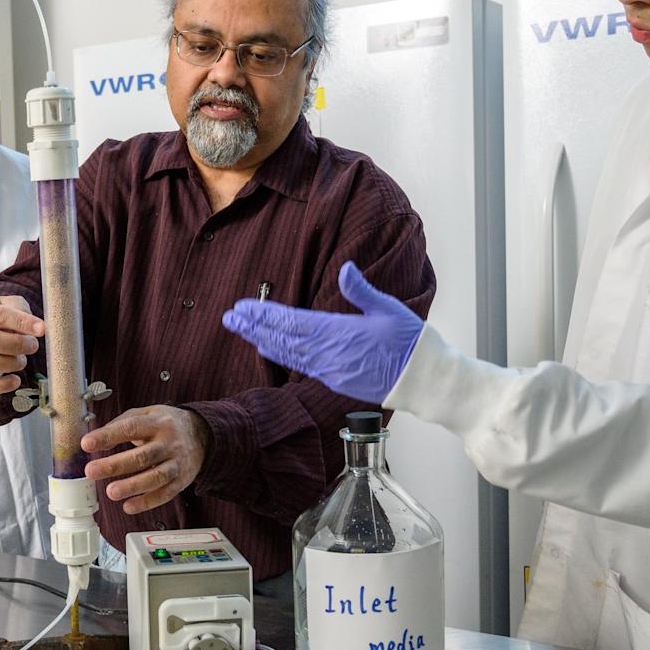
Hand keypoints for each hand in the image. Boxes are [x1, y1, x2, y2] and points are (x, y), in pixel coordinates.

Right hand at [0, 295, 43, 394]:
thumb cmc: (2, 316)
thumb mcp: (11, 303)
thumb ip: (23, 309)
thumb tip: (38, 327)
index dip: (22, 323)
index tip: (41, 329)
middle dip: (18, 345)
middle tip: (33, 345)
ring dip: (10, 363)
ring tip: (22, 360)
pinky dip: (2, 385)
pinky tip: (16, 379)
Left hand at [82, 406, 211, 513]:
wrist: (203, 435)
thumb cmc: (167, 425)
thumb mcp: (147, 414)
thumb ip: (122, 423)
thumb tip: (98, 440)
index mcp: (157, 423)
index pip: (130, 427)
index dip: (108, 435)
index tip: (87, 443)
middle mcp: (169, 443)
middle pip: (142, 456)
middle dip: (115, 465)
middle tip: (91, 471)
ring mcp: (177, 463)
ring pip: (156, 477)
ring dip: (132, 486)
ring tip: (111, 492)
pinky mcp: (181, 481)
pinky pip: (165, 494)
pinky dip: (147, 502)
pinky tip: (129, 506)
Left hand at [222, 260, 422, 402]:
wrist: (420, 378)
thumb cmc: (408, 340)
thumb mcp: (388, 308)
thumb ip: (361, 290)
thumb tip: (345, 268)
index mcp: (338, 333)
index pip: (292, 322)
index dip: (265, 315)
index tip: (243, 307)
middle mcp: (328, 354)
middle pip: (282, 338)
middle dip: (254, 327)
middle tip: (229, 317)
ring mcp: (329, 370)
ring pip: (287, 353)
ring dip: (260, 340)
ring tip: (240, 329)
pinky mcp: (334, 380)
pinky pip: (299, 366)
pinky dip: (280, 355)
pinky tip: (265, 348)